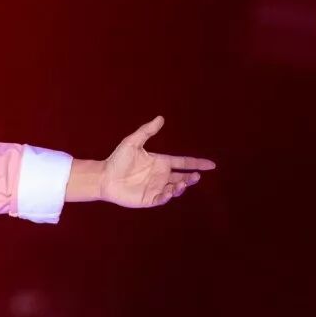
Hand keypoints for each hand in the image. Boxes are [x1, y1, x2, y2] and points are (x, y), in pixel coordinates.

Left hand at [99, 116, 215, 208]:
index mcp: (161, 162)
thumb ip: (147, 131)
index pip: (183, 162)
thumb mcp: (132, 142)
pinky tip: (169, 192)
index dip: (197, 163)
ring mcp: (156, 187)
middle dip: (192, 177)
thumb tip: (160, 117)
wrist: (104, 177)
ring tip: (182, 183)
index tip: (211, 165)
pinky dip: (168, 196)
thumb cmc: (117, 159)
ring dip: (181, 187)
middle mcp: (161, 175)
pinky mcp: (149, 199)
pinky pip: (162, 198)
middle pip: (183, 177)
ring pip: (175, 188)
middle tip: (196, 176)